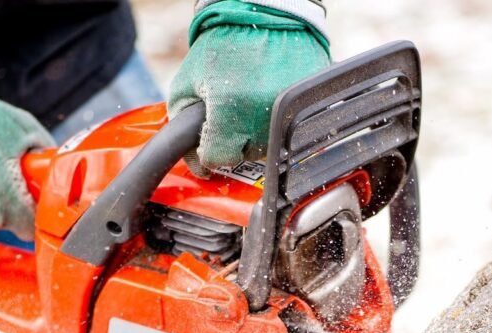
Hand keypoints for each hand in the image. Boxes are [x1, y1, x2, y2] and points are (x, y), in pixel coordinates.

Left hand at [169, 0, 329, 175]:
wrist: (264, 13)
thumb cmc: (223, 43)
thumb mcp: (188, 82)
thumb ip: (182, 123)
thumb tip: (194, 159)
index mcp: (231, 111)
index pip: (217, 159)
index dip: (207, 154)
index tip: (206, 147)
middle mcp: (264, 118)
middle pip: (245, 156)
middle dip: (233, 141)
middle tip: (229, 114)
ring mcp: (291, 114)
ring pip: (270, 149)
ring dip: (256, 134)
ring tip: (250, 102)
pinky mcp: (309, 106)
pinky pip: (291, 131)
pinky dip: (278, 122)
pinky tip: (268, 98)